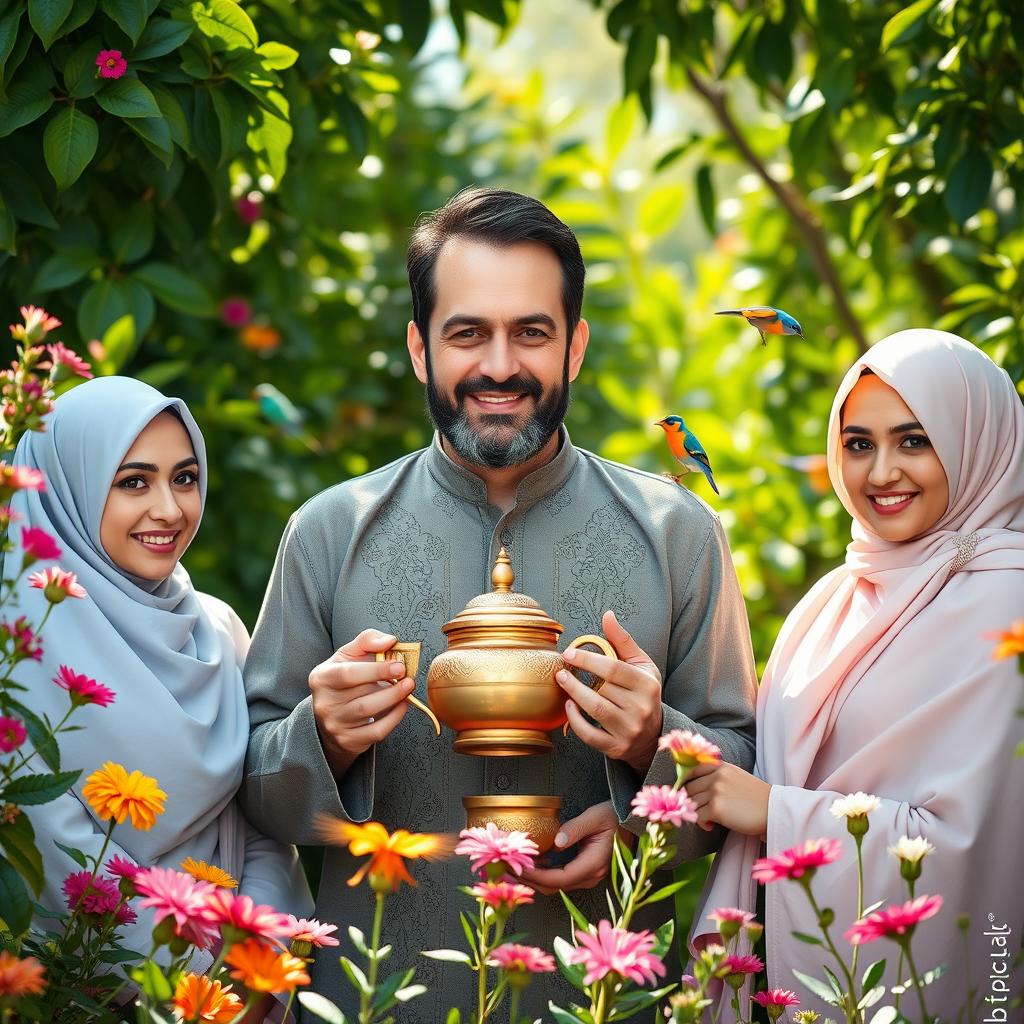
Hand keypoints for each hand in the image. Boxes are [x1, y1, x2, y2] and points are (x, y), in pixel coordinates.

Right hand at [309, 629, 414, 775]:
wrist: (331, 714)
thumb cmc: (344, 678)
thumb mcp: (349, 655)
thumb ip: (367, 641)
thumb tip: (389, 640)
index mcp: (321, 678)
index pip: (348, 674)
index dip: (376, 670)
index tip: (400, 666)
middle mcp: (324, 703)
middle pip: (361, 696)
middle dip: (391, 688)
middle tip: (410, 680)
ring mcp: (334, 724)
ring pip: (369, 713)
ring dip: (394, 700)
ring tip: (408, 689)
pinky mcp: (347, 740)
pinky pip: (376, 732)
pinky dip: (394, 719)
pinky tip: (402, 706)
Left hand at [520, 801, 628, 895]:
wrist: (631, 822)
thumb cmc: (614, 817)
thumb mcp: (596, 816)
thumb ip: (576, 828)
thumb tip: (557, 842)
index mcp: (594, 863)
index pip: (561, 878)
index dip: (538, 876)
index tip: (520, 868)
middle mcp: (591, 875)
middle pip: (555, 886)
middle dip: (530, 880)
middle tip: (508, 868)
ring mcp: (589, 876)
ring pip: (557, 885)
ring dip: (535, 877)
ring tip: (516, 865)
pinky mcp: (585, 872)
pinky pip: (561, 878)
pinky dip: (544, 873)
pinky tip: (533, 862)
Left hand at [557, 610, 662, 774]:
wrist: (653, 734)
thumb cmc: (643, 692)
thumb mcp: (641, 664)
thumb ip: (622, 640)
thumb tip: (607, 615)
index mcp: (647, 684)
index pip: (614, 669)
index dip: (588, 660)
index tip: (569, 653)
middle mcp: (641, 708)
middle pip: (603, 689)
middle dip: (577, 678)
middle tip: (561, 669)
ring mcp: (630, 730)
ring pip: (596, 710)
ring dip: (574, 695)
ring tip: (562, 682)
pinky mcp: (617, 747)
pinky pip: (591, 735)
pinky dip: (575, 721)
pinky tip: (568, 707)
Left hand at [685, 762, 770, 836]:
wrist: (774, 810)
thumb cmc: (756, 798)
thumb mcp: (736, 777)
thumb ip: (717, 777)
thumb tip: (692, 787)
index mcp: (721, 767)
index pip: (691, 770)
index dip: (685, 783)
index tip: (685, 794)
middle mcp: (717, 776)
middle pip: (689, 789)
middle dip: (690, 802)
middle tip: (699, 811)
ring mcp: (716, 791)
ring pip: (692, 803)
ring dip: (697, 814)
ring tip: (709, 819)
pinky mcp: (717, 808)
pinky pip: (698, 816)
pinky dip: (702, 823)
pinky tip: (711, 826)